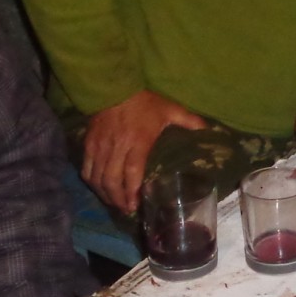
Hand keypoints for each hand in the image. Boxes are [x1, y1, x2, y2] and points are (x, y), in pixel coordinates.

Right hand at [84, 89, 204, 214]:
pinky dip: (92, 182)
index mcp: (138, 141)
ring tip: (114, 203)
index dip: (132, 191)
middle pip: (112, 181)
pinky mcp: (89, 145)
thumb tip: (209, 130)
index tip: (136, 204)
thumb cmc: (143, 102)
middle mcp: (117, 148)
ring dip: (105, 194)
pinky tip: (99, 189)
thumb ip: (189, 121)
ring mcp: (100, 147)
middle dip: (118, 199)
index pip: (132, 172)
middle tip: (126, 210)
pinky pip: (86, 169)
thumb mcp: (170, 109)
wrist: (113, 86)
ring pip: (97, 178)